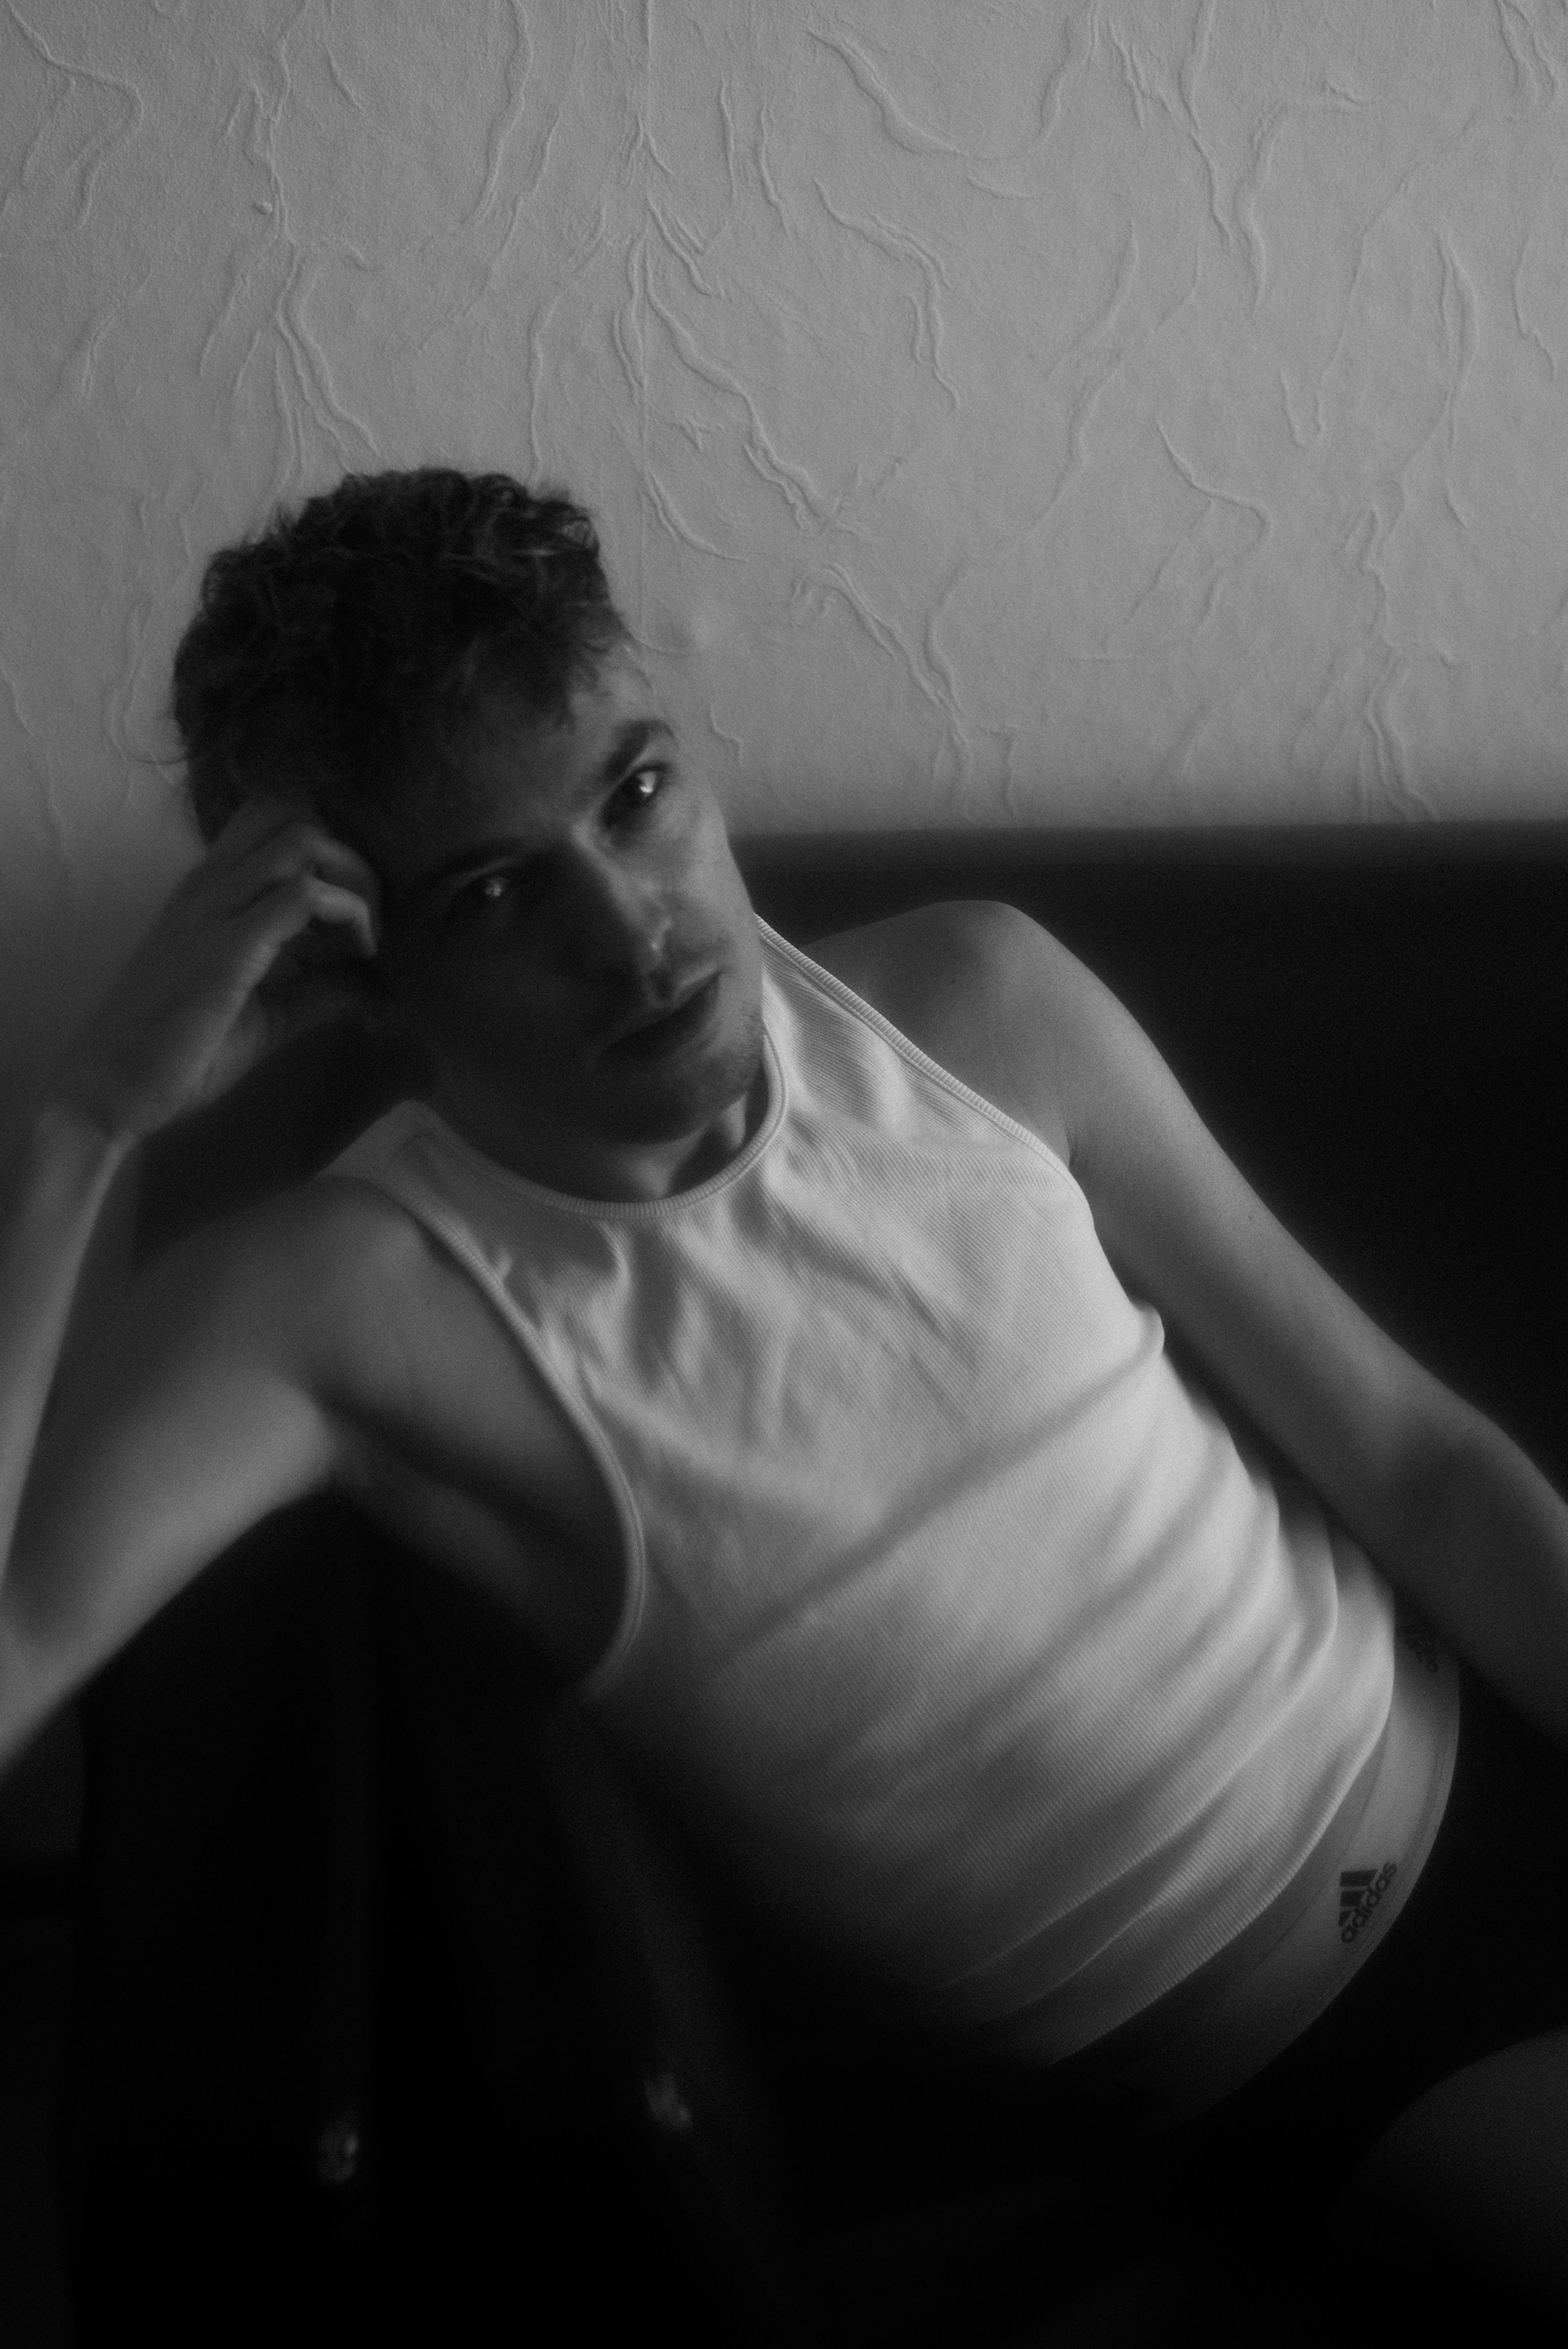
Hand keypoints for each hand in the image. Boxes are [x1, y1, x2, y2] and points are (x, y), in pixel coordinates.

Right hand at [52, 799, 385, 1143]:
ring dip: (353, 882)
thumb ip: (317, 992)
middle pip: (293, 811)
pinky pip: (305, 894)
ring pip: (304, 839)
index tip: (350, 919)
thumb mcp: (264, 1013)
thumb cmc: (175, 1056)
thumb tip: (378, 986)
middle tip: (365, 923)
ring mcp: (214, 910)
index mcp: (209, 891)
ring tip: (362, 941)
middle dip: (350, 858)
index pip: (271, 820)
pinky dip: (349, 916)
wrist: (106, 1093)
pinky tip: (355, 958)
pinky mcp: (227, 948)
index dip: (329, 854)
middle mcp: (209, 885)